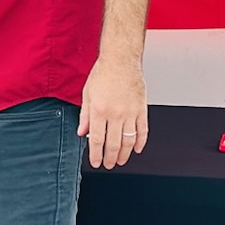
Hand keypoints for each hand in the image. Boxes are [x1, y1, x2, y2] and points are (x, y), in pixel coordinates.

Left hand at [79, 52, 147, 168]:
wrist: (121, 60)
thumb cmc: (102, 74)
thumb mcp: (87, 94)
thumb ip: (84, 116)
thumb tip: (81, 133)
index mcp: (99, 110)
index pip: (97, 140)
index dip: (96, 154)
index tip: (96, 162)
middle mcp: (115, 114)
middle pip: (113, 144)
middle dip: (110, 158)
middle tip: (108, 165)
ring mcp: (130, 112)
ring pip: (129, 141)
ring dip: (125, 154)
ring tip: (121, 161)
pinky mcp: (142, 109)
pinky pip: (143, 131)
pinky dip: (140, 142)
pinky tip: (136, 149)